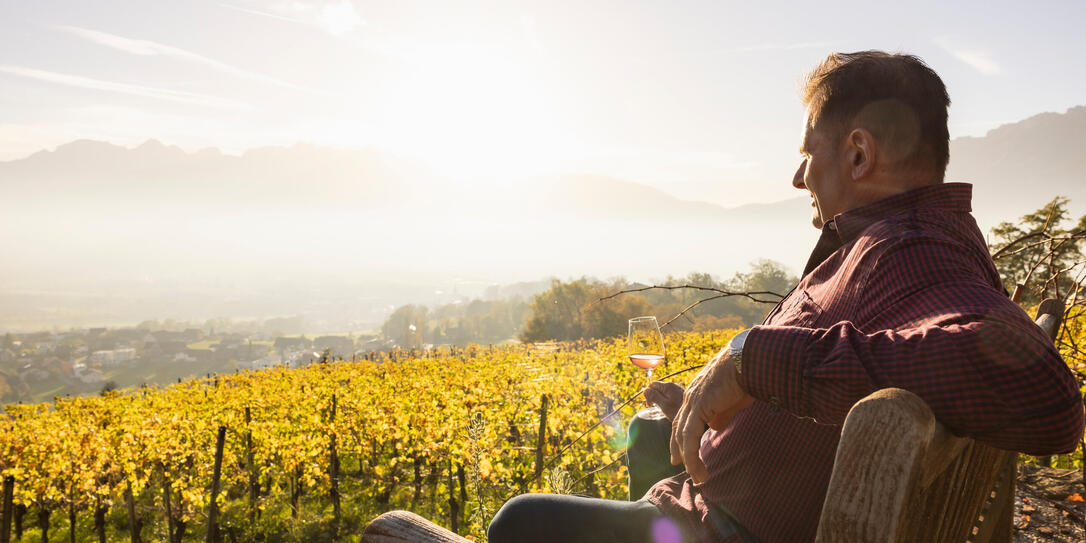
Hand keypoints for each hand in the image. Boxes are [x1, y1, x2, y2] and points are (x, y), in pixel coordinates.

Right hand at [643, 381, 683, 419]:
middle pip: (657, 388)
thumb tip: (645, 390)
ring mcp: (677, 390)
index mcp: (668, 386)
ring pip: (664, 392)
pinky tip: (671, 409)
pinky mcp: (681, 395)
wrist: (696, 416)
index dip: (648, 394)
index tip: (650, 405)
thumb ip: (654, 397)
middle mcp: (673, 386)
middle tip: (656, 408)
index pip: (652, 385)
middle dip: (654, 397)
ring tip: (664, 410)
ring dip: (660, 400)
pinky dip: (667, 401)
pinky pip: (670, 396)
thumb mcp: (664, 406)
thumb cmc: (680, 412)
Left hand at [669, 348, 753, 483]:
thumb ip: (722, 414)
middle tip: (676, 463)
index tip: (679, 451)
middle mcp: (691, 397)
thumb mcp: (731, 401)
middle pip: (679, 427)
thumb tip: (715, 426)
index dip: (681, 435)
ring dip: (688, 458)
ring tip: (697, 476)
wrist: (746, 361)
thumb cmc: (744, 377)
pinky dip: (691, 455)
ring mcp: (692, 401)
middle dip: (677, 447)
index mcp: (698, 393)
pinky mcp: (698, 407)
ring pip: (683, 435)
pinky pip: (690, 436)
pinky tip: (696, 468)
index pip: (684, 418)